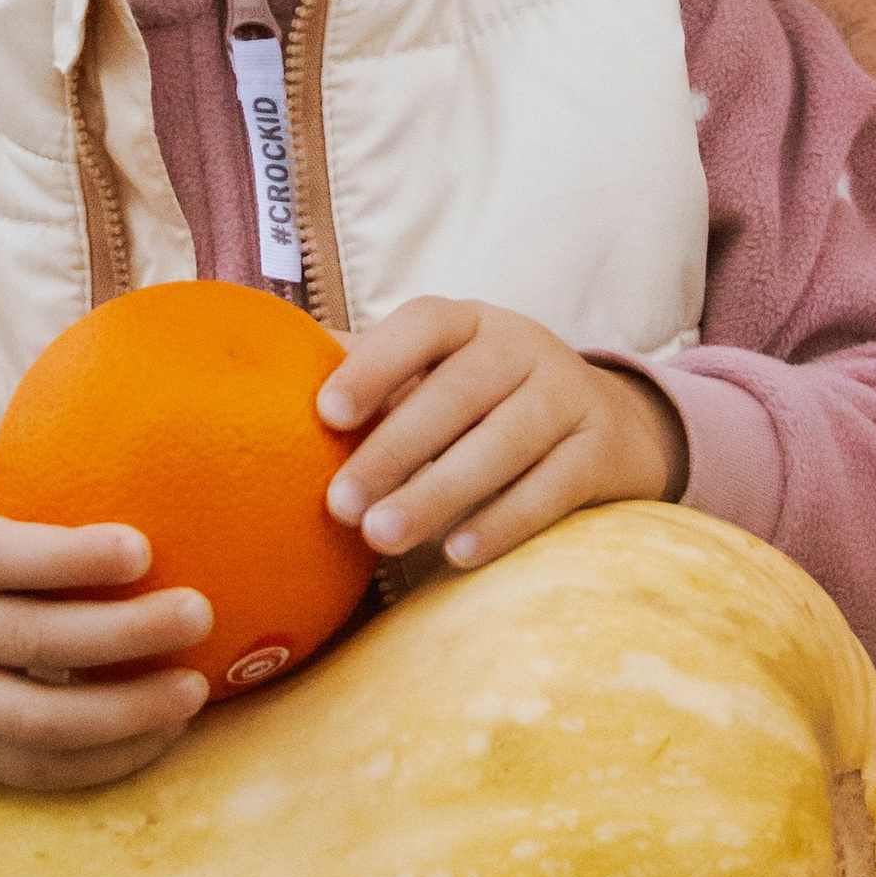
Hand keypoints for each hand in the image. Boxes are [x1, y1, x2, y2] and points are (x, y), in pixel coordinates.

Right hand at [0, 459, 212, 789]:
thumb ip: (15, 472)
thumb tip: (120, 422)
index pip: (6, 558)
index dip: (74, 557)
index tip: (143, 546)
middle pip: (36, 643)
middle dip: (125, 633)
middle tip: (200, 612)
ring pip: (37, 724)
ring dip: (124, 716)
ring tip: (193, 692)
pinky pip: (32, 771)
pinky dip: (101, 763)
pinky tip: (159, 736)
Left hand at [317, 300, 686, 575]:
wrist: (610, 424)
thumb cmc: (487, 403)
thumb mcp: (437, 374)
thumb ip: (368, 372)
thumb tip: (266, 373)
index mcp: (471, 322)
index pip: (423, 325)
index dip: (375, 364)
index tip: (326, 413)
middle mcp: (524, 346)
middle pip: (459, 392)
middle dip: (395, 450)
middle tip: (339, 506)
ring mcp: (570, 395)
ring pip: (504, 442)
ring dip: (439, 492)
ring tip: (382, 537)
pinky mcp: (602, 449)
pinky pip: (553, 486)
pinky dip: (504, 520)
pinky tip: (458, 554)